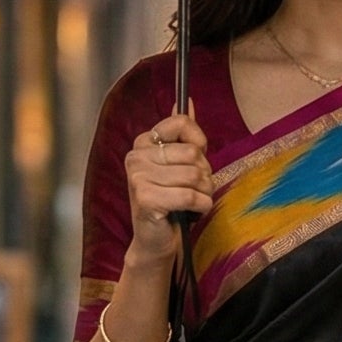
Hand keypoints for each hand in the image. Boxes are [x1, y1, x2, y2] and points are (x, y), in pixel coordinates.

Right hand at [125, 112, 213, 265]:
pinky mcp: (145, 199)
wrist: (155, 242)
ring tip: (193, 202)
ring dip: (205, 193)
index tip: (196, 160)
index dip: (199, 142)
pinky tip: (192, 213)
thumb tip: (186, 100)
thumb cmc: (171, 202)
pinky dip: (201, 207)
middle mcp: (136, 157)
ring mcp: (138, 178)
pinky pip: (191, 196)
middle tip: (193, 189)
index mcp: (142, 143)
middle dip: (204, 174)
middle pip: (193, 153)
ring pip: (195, 175)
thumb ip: (181, 133)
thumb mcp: (177, 164)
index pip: (181, 123)